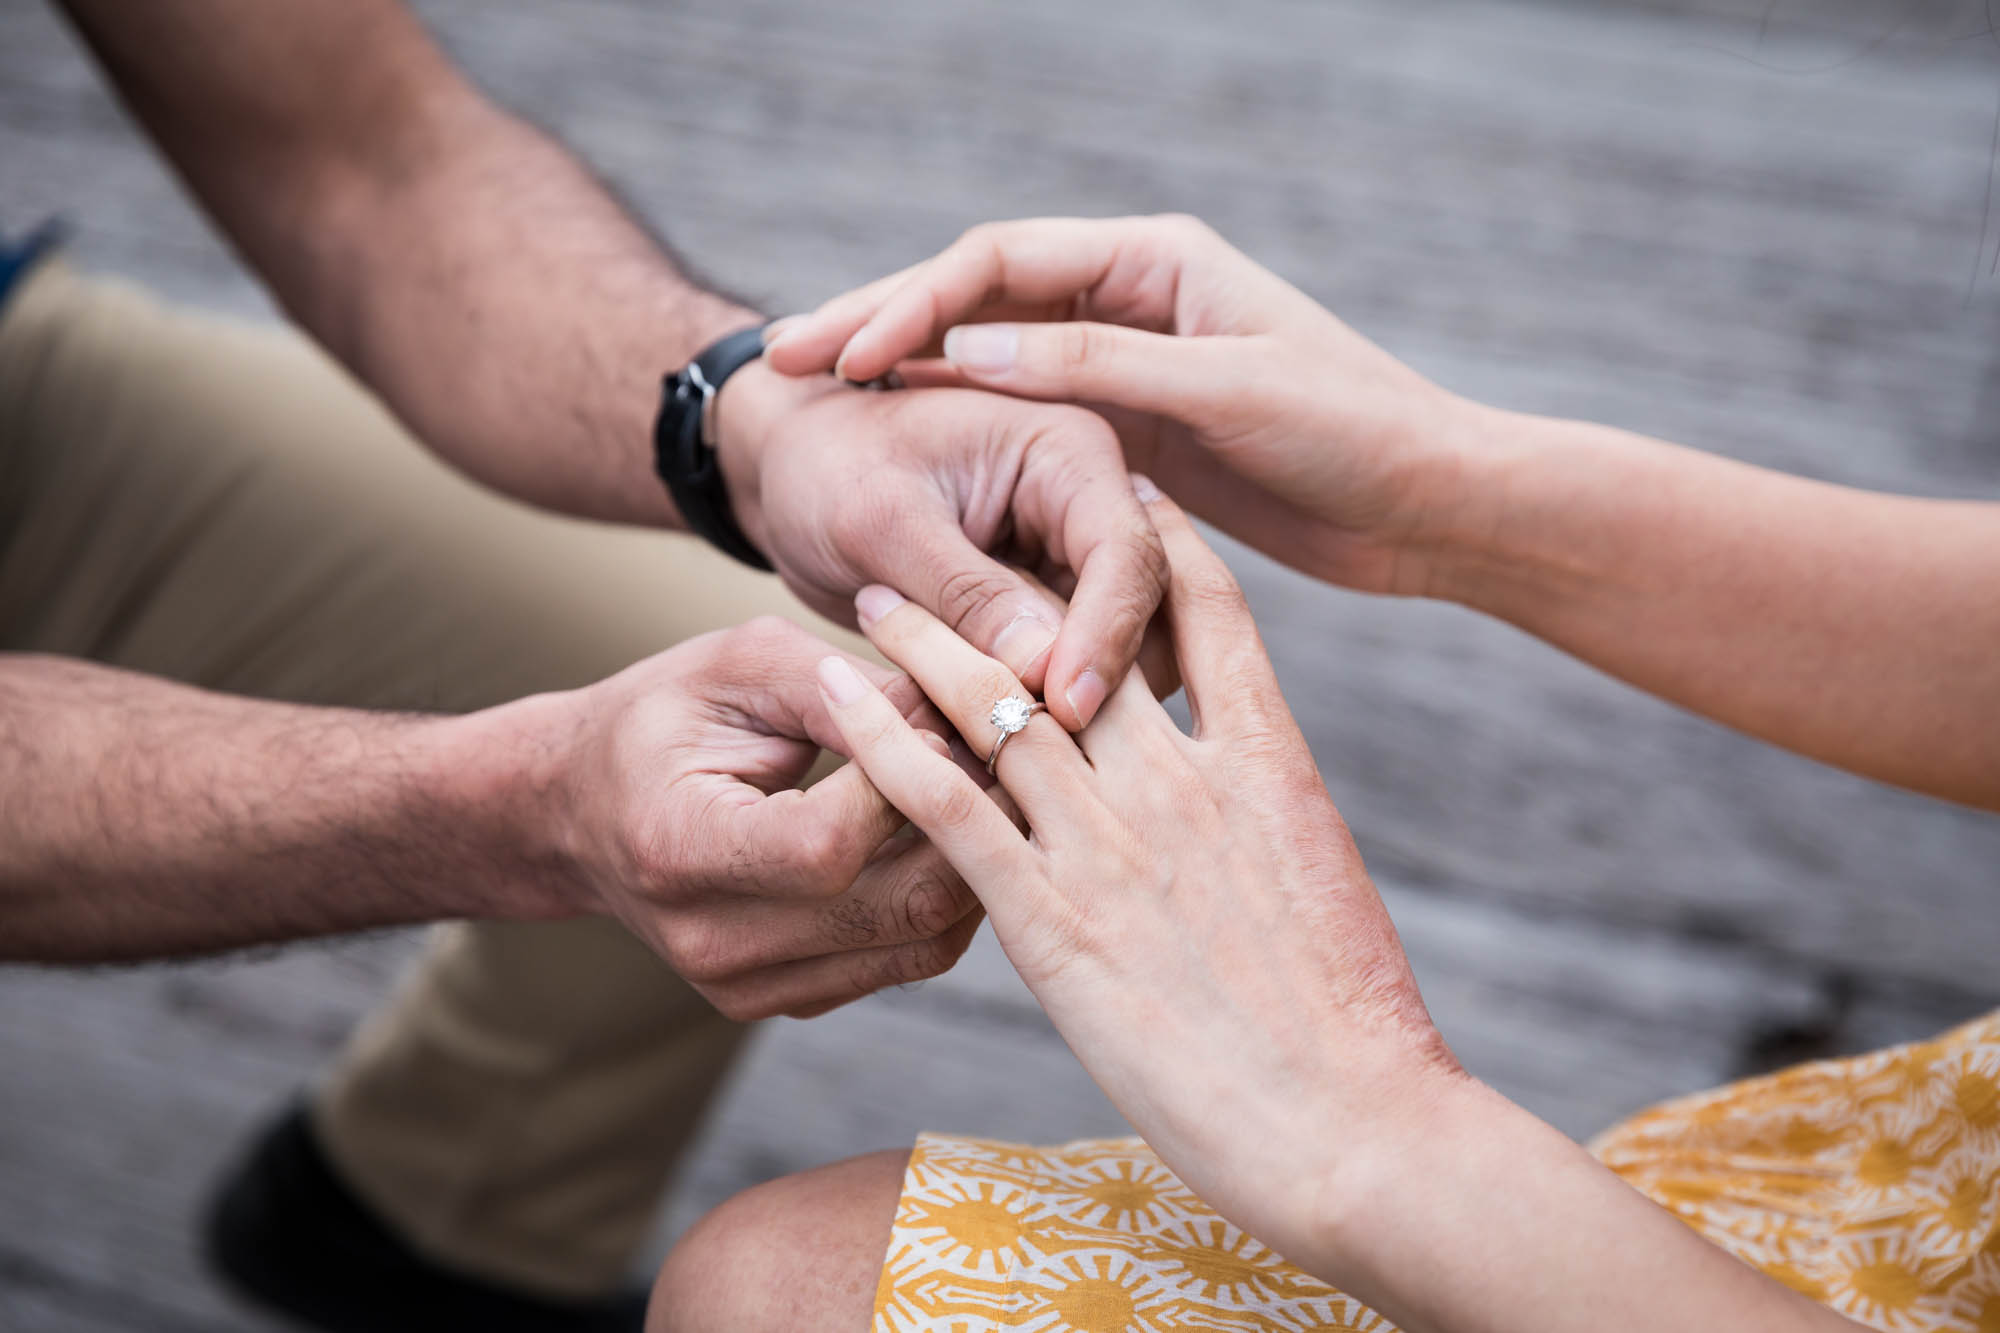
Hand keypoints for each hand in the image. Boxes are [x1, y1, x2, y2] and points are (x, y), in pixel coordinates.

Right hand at [486, 616, 980, 1019]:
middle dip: (970, 823)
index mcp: (680, 849)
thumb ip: (840, 685)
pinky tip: (945, 835)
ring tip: (985, 790)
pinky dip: (944, 897)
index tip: (937, 716)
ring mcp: (749, 987)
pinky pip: (906, 960)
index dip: (908, 778)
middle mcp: (713, 942)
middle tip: (1003, 754)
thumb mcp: (736, 666)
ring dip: (975, 865)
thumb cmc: (660, 719)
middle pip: (899, 904)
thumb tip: (953, 713)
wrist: (579, 813)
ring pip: (923, 943)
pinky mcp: (784, 1000)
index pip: (832, 842)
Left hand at [708, 358, 1167, 728]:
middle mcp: (1091, 508)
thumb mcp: (881, 520)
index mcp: (1069, 454)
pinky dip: (1037, 717)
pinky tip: (990, 749)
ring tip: (1004, 754)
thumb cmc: (828, 466)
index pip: (1126, 552)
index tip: (1064, 706)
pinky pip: (1068, 679)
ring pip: (1118, 659)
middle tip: (1038, 751)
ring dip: (1072, 711)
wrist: (792, 471)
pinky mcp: (1049, 618)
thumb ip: (964, 591)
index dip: (1106, 635)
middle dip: (1098, 683)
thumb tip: (1042, 670)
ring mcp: (1075, 568)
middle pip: (1142, 613)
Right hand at [764, 215, 1483, 595]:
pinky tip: (900, 451)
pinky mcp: (1134, 428)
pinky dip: (958, 426)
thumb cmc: (1350, 432)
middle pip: (975, 298)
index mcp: (1155, 260)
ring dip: (906, 376)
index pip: (999, 261)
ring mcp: (1127, 362)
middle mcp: (1131, 298)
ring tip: (817, 405)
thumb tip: (964, 348)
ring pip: (989, 356)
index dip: (910, 302)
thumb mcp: (1219, 393)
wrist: (1431, 502)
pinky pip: (1024, 415)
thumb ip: (1094, 365)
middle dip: (880, 326)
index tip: (840, 353)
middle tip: (784, 363)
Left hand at [810, 484, 1458, 1268]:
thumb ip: (1266, 819)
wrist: (1356, 1125)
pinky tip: (841, 697)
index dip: (1157, 541)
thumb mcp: (1324, 887)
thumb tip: (1237, 797)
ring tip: (874, 596)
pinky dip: (887, 741)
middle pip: (1084, 637)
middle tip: (956, 535)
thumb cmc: (1361, 1028)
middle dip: (1019, 576)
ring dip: (929, 643)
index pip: (1208, 611)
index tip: (1120, 493)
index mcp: (1267, 763)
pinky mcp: (1051, 919)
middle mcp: (1183, 780)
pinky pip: (948, 803)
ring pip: (1000, 704)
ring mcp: (1114, 844)